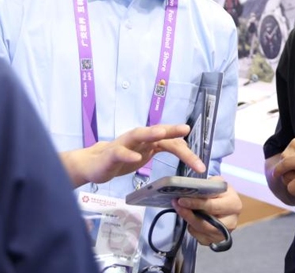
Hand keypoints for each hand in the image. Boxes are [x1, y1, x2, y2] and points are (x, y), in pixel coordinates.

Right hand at [62, 124, 204, 187]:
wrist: (94, 164)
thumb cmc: (122, 158)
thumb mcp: (146, 153)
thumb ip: (163, 147)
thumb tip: (186, 146)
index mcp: (149, 140)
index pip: (170, 142)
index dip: (186, 152)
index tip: (200, 164)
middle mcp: (138, 138)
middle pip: (157, 132)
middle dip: (172, 130)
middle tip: (185, 129)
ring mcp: (124, 144)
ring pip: (138, 135)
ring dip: (150, 132)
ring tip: (161, 133)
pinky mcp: (111, 155)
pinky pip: (120, 153)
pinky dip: (128, 154)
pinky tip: (136, 158)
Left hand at [172, 176, 241, 245]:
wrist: (226, 201)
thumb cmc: (220, 191)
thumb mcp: (216, 182)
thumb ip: (206, 185)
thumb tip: (191, 188)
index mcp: (234, 205)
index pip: (211, 206)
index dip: (195, 203)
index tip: (181, 200)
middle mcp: (232, 221)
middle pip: (206, 223)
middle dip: (189, 215)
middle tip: (177, 206)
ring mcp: (224, 233)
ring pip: (201, 231)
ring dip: (189, 221)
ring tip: (181, 210)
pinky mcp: (217, 240)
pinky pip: (200, 238)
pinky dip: (193, 229)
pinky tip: (190, 220)